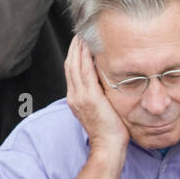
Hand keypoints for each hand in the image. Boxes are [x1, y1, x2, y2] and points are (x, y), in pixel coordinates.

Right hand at [65, 35, 129, 161]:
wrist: (108, 147)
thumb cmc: (109, 132)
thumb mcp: (100, 110)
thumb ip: (98, 96)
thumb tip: (105, 83)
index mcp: (75, 99)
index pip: (72, 71)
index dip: (75, 54)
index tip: (80, 41)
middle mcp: (74, 96)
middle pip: (70, 64)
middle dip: (75, 46)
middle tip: (81, 31)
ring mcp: (80, 96)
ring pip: (75, 65)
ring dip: (79, 47)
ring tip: (84, 33)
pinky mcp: (90, 97)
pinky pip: (85, 71)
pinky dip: (85, 57)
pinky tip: (89, 46)